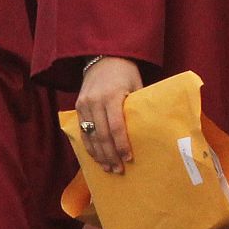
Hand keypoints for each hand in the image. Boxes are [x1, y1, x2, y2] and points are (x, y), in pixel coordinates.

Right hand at [76, 57, 142, 174]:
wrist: (103, 58)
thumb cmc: (125, 73)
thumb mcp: (136, 86)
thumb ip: (138, 107)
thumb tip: (150, 130)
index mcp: (111, 96)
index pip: (116, 127)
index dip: (122, 145)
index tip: (128, 158)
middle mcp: (94, 102)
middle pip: (101, 135)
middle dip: (110, 155)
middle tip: (118, 170)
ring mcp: (84, 104)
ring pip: (90, 136)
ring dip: (99, 154)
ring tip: (108, 168)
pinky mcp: (78, 107)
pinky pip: (82, 131)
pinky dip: (89, 146)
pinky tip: (96, 157)